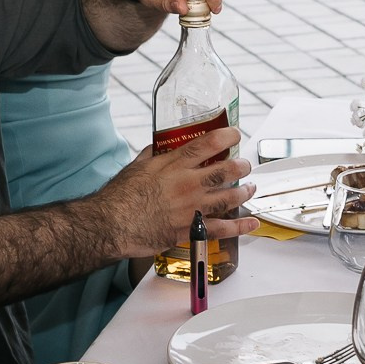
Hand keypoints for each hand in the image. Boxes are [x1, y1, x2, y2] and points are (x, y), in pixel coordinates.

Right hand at [87, 128, 257, 256]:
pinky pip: (222, 228)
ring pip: (229, 197)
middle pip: (226, 170)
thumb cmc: (120, 196)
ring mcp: (192, 207)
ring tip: (250, 188)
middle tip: (244, 165)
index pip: (208, 143)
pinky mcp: (191, 229)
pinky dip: (240, 226)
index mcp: (174, 164)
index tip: (235, 134)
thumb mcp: (137, 166)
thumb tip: (161, 147)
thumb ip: (153, 155)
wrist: (112, 224)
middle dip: (241, 166)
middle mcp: (188, 183)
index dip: (227, 135)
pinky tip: (252, 222)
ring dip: (244, 192)